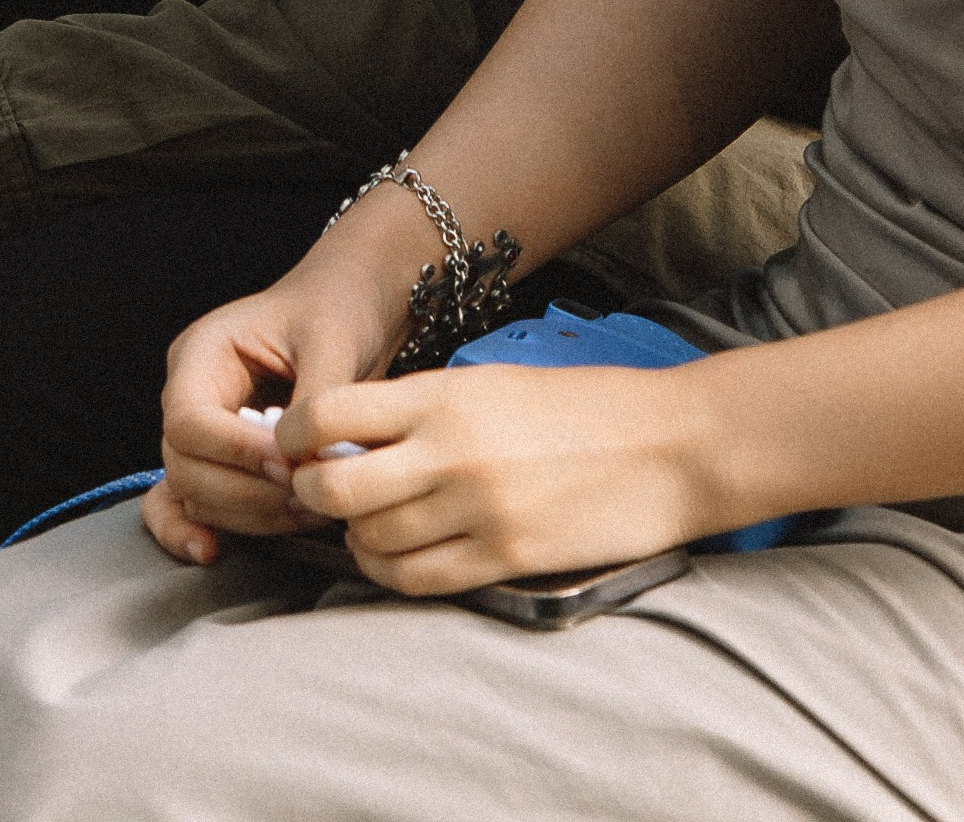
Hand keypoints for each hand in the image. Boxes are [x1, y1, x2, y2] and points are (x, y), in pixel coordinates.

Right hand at [146, 233, 408, 565]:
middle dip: (245, 492)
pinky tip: (213, 553)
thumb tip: (307, 467)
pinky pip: (183, 504)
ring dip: (247, 515)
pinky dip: (191, 530)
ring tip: (309, 512)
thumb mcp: (332, 339)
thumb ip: (315, 402)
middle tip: (309, 499)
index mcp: (202, 353)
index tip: (289, 466)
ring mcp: (198, 432)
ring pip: (194, 493)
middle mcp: (187, 393)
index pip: (190, 420)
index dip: (235, 453)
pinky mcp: (217, 462)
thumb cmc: (335, 312)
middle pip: (185, 465)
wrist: (347, 311)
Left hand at [277, 358, 713, 597]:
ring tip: (367, 525)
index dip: (295, 434)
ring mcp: (477, 511)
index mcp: (444, 395)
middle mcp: (450, 452)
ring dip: (355, 538)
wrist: (668, 446)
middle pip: (336, 488)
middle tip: (318, 493)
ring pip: (371, 542)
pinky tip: (399, 557)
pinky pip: (418, 580)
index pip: (330, 413)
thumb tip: (351, 438)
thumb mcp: (493, 384)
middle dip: (311, 495)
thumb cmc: (580, 408)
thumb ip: (422, 409)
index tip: (295, 444)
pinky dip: (393, 574)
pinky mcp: (505, 560)